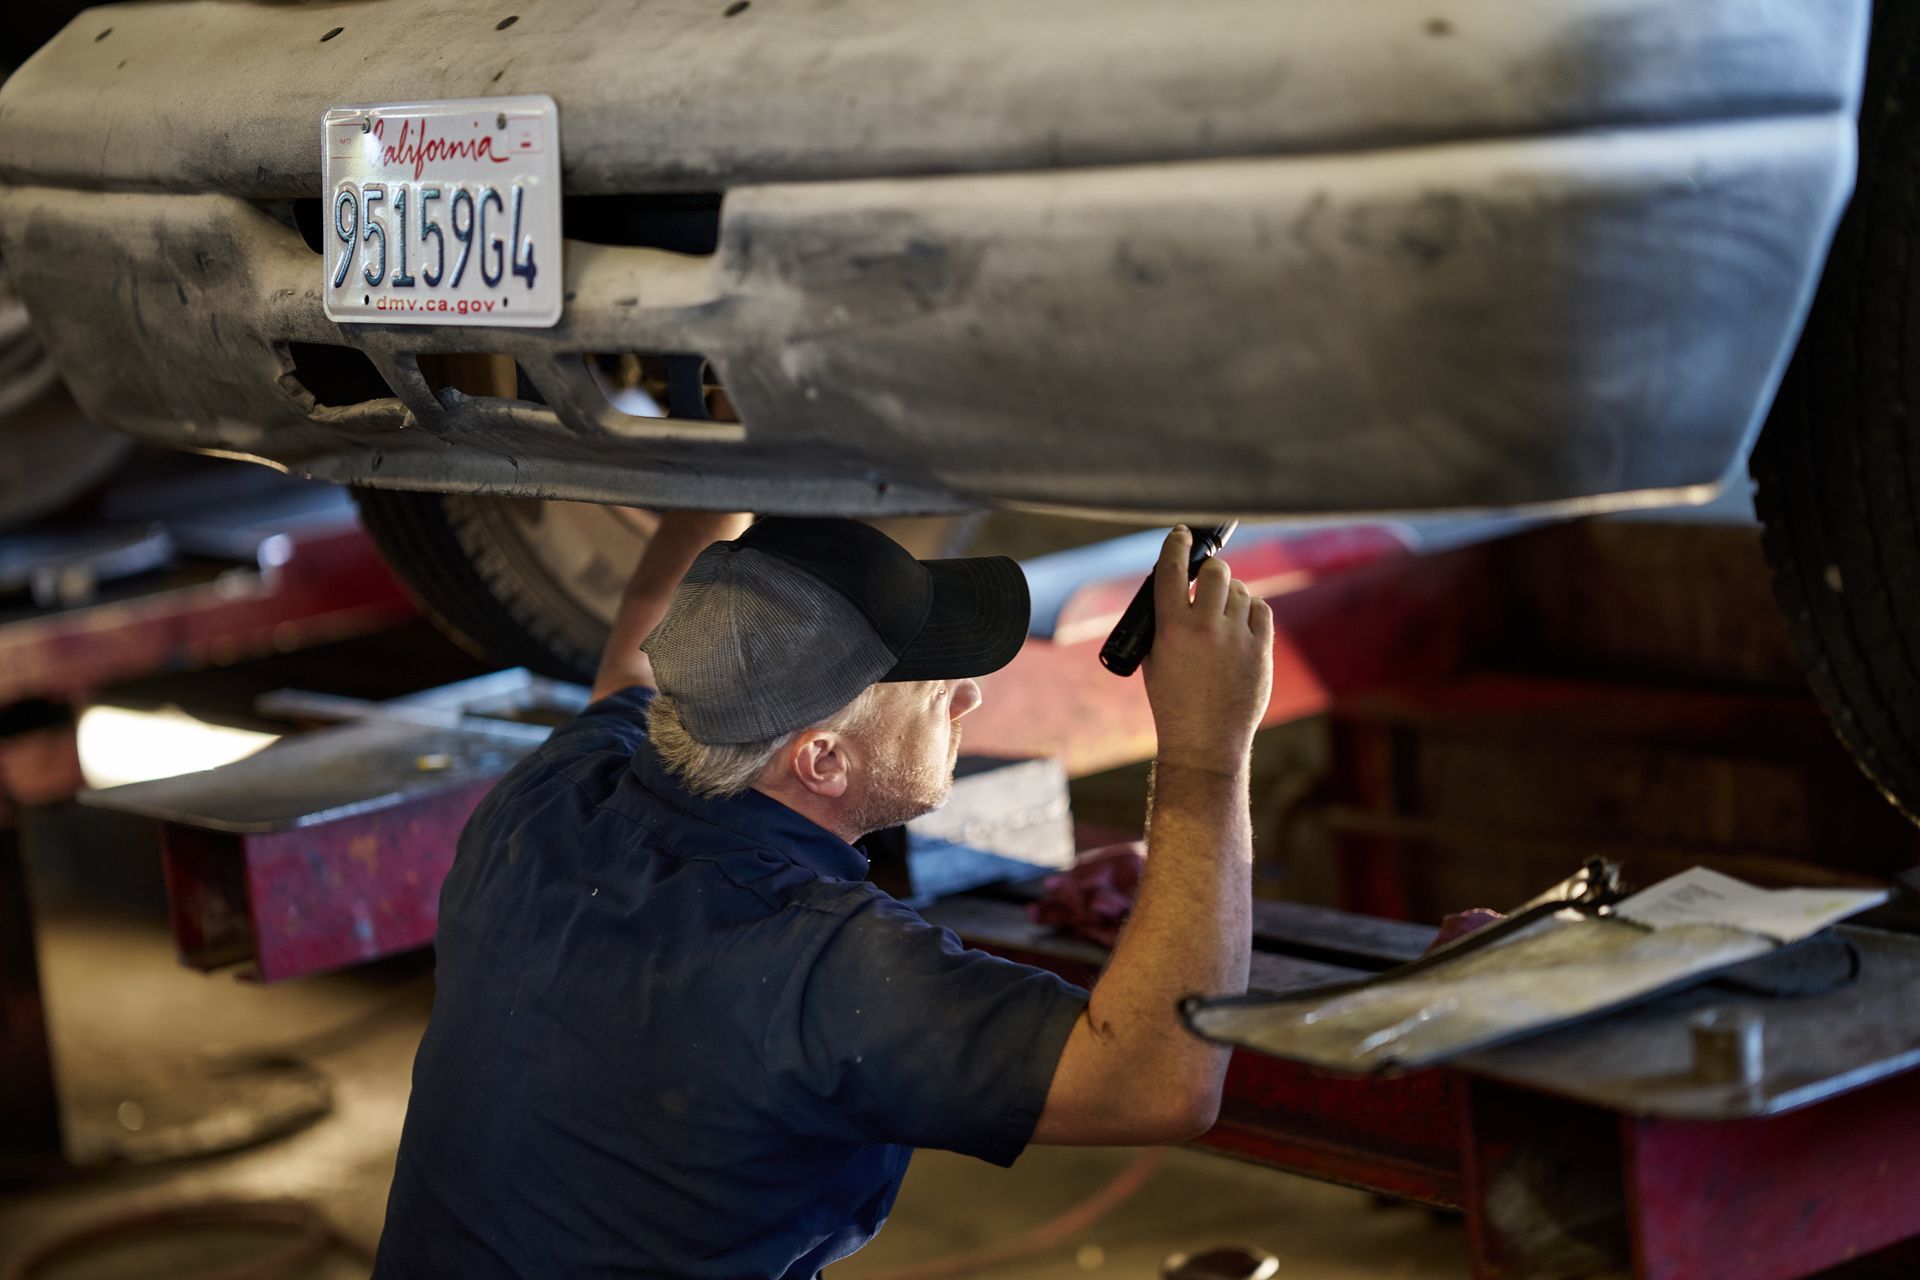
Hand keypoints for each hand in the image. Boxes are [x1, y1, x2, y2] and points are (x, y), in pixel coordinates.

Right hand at [1141, 526, 1273, 772]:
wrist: (1205, 739)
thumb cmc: (1173, 700)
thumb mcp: (1153, 658)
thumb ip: (1162, 621)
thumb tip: (1177, 588)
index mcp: (1171, 628)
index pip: (1172, 569)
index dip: (1176, 544)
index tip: (1181, 534)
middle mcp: (1205, 628)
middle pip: (1216, 572)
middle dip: (1212, 570)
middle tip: (1208, 579)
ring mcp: (1236, 639)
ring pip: (1241, 590)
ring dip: (1231, 593)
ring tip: (1223, 611)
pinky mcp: (1260, 650)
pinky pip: (1261, 610)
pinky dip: (1252, 609)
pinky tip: (1243, 620)